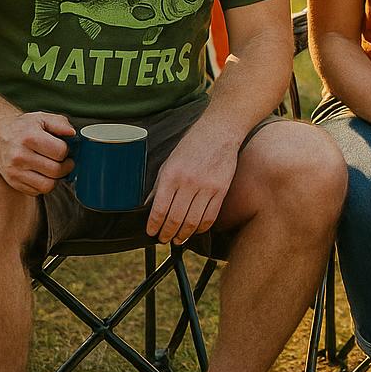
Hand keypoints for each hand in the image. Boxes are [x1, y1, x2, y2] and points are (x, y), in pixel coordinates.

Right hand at [0, 112, 74, 195]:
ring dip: (55, 178)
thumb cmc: (23, 127)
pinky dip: (43, 184)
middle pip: (56, 170)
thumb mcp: (42, 118)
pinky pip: (36, 191)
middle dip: (65, 166)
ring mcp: (14, 171)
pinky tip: (42, 173)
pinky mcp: (12, 182)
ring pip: (47, 185)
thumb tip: (72, 133)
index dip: (67, 151)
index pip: (60, 152)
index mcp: (29, 138)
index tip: (64, 149)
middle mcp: (20, 156)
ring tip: (54, 168)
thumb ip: (60, 123)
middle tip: (64, 161)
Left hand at [148, 129, 237, 244]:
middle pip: (175, 219)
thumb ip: (159, 186)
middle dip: (167, 234)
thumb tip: (149, 207)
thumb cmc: (191, 146)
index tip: (151, 233)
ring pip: (193, 222)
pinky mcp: (221, 190)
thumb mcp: (169, 163)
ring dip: (183, 235)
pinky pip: (210, 216)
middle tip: (164, 239)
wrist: (218, 132)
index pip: (159, 209)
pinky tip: (195, 230)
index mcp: (171, 175)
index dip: (154, 226)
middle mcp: (188, 183)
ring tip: (178, 239)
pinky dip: (201, 228)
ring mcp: (206, 187)